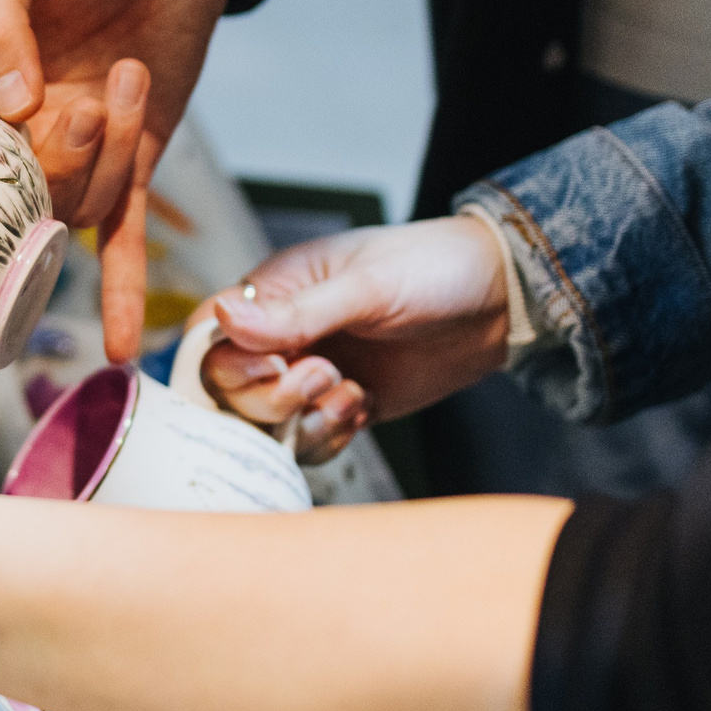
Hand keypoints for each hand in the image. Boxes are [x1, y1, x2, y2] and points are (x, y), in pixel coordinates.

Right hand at [0, 0, 252, 361]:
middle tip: (80, 99)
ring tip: (124, 78)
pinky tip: (117, 346)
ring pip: (72, 207)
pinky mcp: (132, 161)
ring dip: (104, 158)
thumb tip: (11, 104)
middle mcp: (16, 134)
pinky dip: (117, 291)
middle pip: (15, 192)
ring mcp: (75, 154)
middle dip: (53, 158)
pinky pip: (119, 238)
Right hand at [200, 216, 509, 427]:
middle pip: (230, 389)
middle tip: (320, 376)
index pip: (212, 337)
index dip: (227, 361)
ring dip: (300, 421)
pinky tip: (362, 405)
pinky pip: (308, 441)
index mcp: (275, 292)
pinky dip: (328, 435)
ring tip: (348, 393)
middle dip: (268, 397)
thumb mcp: (365, 286)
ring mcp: (312, 373)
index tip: (272, 364)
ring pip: (266, 424)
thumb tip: (225, 320)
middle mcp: (284, 336)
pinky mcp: (343, 405)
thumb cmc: (432, 268)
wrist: (497, 302)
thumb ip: (296, 312)